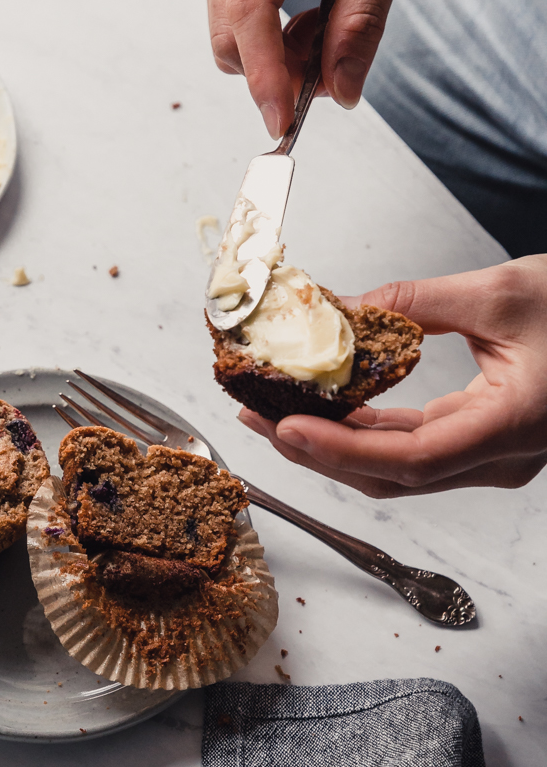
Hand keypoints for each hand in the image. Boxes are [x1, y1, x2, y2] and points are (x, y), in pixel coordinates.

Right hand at [202, 0, 428, 137]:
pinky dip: (270, 38)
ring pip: (229, 35)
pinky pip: (234, 23)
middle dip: (277, 68)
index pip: (250, 10)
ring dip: (276, 53)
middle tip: (333, 59)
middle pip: (231, 33)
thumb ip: (362, 21)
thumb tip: (339, 92)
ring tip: (324, 21)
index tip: (282, 122)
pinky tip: (305, 14)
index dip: (264, 74)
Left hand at [238, 258, 546, 496]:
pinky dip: (364, 432)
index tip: (286, 429)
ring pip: (397, 468)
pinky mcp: (482, 441)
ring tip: (272, 413)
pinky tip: (324, 409)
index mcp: (511, 427)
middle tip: (255, 417)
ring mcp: (491, 456)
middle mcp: (499, 458)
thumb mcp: (501, 292)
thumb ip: (416, 304)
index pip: (410, 459)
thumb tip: (340, 309)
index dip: (342, 450)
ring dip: (332, 444)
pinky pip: (413, 448)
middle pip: (391, 474)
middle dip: (315, 450)